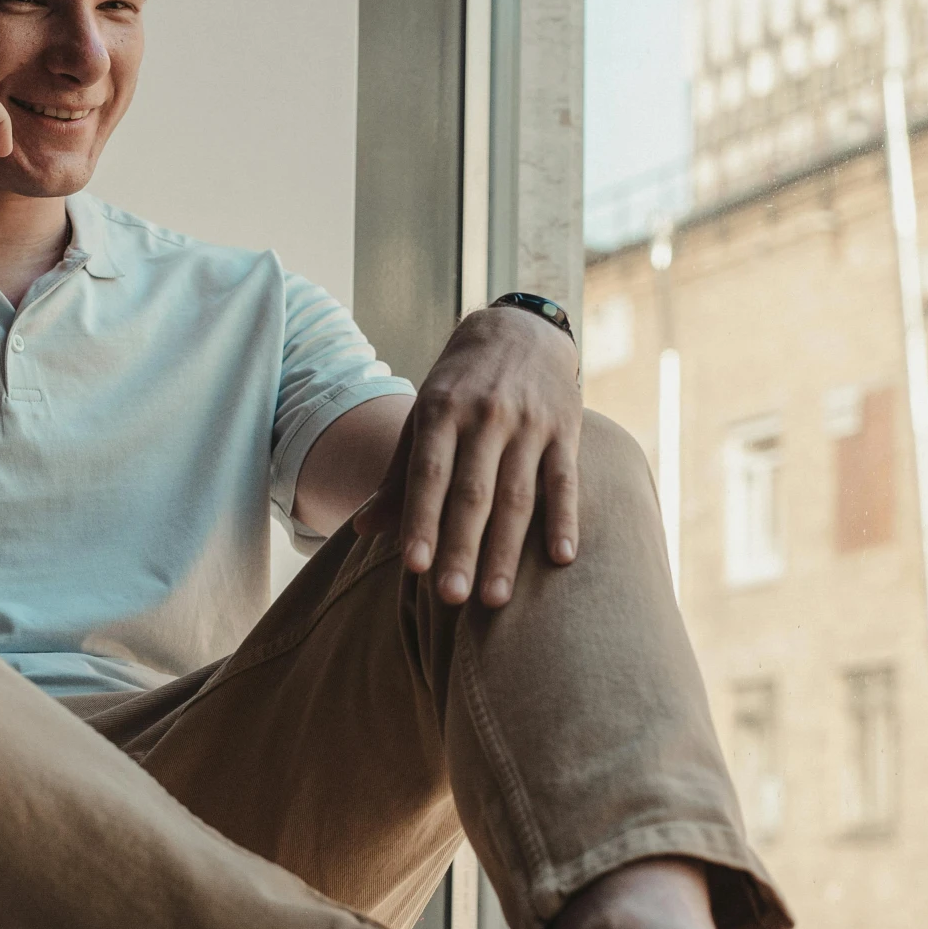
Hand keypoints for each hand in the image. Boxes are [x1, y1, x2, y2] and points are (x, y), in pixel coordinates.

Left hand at [354, 306, 581, 605]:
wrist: (522, 330)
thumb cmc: (462, 384)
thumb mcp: (424, 414)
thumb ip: (398, 474)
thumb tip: (362, 530)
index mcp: (441, 410)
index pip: (429, 475)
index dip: (421, 521)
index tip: (414, 568)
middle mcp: (485, 416)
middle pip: (473, 494)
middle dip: (462, 548)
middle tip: (451, 598)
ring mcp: (529, 424)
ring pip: (518, 497)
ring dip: (507, 551)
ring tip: (496, 598)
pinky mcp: (566, 430)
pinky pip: (565, 482)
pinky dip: (565, 520)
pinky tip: (561, 559)